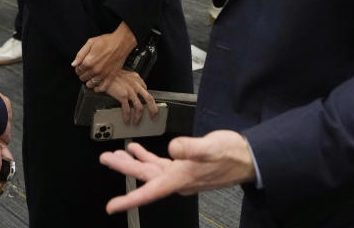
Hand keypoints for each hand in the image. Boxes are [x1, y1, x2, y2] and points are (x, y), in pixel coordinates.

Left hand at [72, 22, 136, 87]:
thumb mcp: (90, 43)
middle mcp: (95, 70)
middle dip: (83, 74)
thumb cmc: (106, 41)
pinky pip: (103, 88)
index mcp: (89, 61)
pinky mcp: (111, 77)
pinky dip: (98, 89)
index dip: (78, 67)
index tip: (81, 65)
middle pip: (83, 78)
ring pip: (90, 84)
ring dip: (89, 81)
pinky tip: (96, 86)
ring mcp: (103, 75)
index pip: (78, 70)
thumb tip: (73, 64)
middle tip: (87, 69)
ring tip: (91, 76)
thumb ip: (80, 54)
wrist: (121, 43)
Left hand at [99, 130, 255, 213]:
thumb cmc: (231, 156)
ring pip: (149, 170)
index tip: (112, 206)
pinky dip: (146, 156)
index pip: (149, 192)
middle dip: (123, 168)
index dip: (129, 200)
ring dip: (131, 162)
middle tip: (106, 159)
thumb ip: (191, 148)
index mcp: (180, 178)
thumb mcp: (211, 148)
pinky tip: (137, 149)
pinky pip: (159, 163)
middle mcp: (177, 179)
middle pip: (144, 177)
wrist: (246, 157)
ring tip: (115, 155)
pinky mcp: (183, 165)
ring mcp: (179, 173)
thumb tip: (172, 147)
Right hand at [101, 69, 157, 124]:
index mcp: (136, 78)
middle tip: (153, 116)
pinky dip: (127, 116)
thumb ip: (128, 79)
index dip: (147, 99)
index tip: (147, 104)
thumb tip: (128, 86)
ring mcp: (130, 91)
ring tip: (136, 122)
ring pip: (139, 107)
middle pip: (149, 98)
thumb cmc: (110, 73)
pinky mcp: (123, 95)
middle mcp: (135, 85)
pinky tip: (126, 120)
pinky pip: (127, 109)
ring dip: (138, 117)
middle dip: (153, 109)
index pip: (145, 89)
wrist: (102, 73)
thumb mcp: (122, 73)